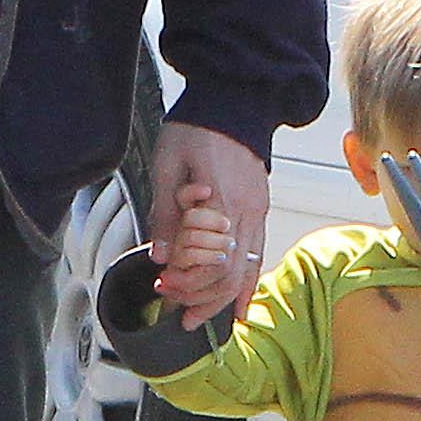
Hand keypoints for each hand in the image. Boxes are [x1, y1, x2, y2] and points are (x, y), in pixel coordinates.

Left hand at [150, 119, 267, 322]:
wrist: (232, 103)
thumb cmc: (196, 129)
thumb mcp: (167, 166)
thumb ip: (165, 214)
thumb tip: (160, 256)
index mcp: (220, 200)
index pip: (210, 259)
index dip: (188, 280)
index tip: (163, 285)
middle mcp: (246, 211)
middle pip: (231, 273)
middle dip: (203, 298)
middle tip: (178, 313)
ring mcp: (257, 211)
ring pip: (247, 269)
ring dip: (222, 298)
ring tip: (200, 317)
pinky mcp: (260, 209)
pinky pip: (257, 255)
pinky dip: (247, 284)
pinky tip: (238, 306)